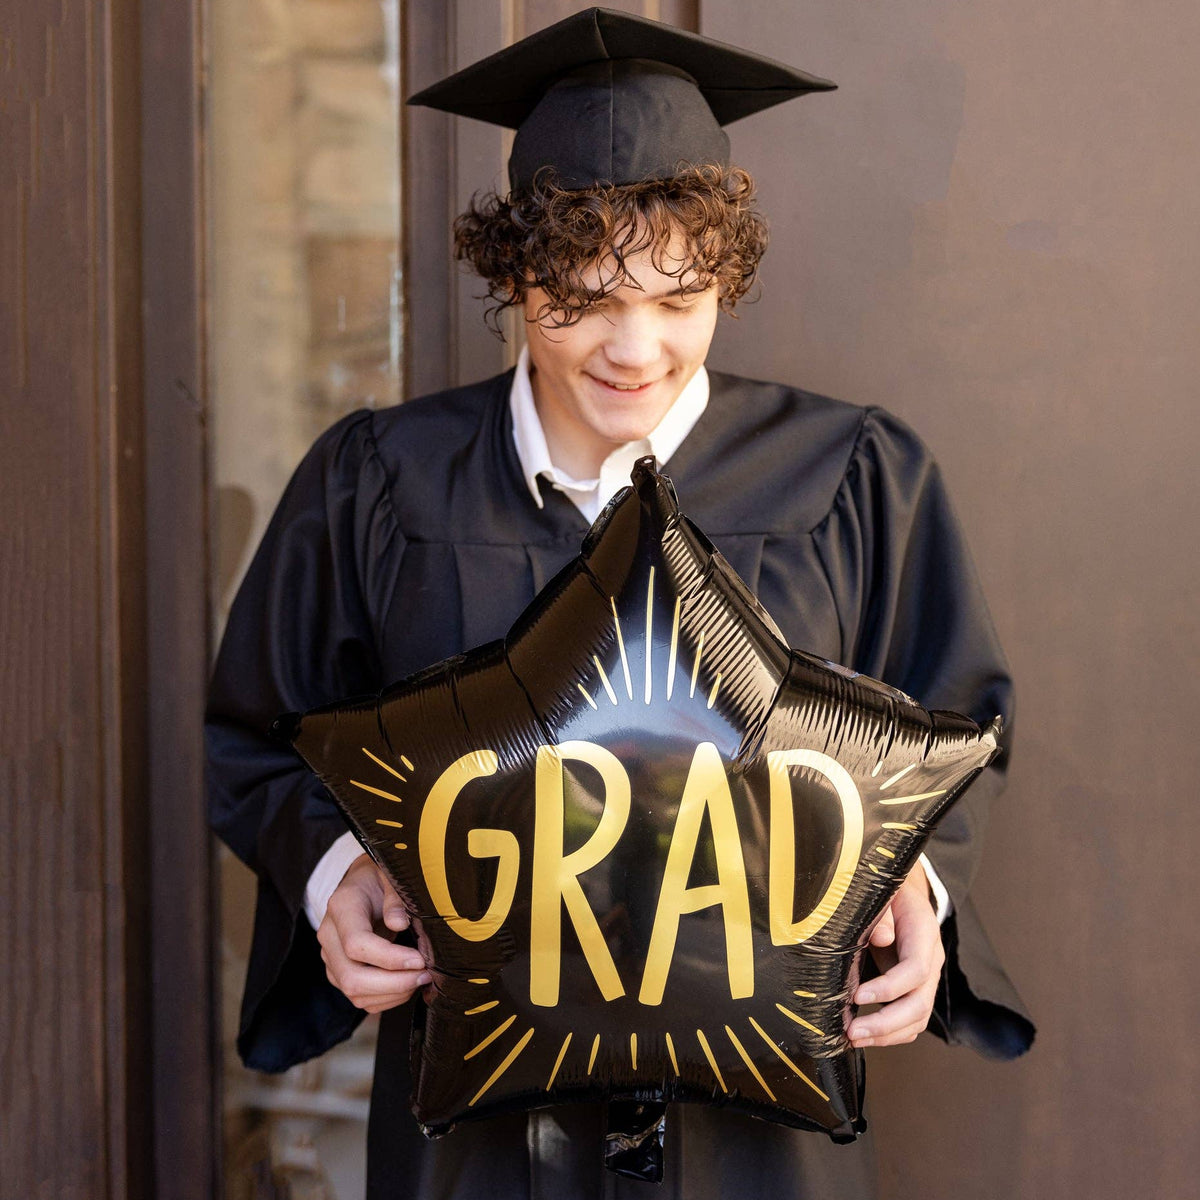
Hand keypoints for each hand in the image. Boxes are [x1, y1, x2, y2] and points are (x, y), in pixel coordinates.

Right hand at [317, 853, 430, 1013]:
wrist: (362, 884)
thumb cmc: (379, 878)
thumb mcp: (390, 875)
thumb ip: (395, 896)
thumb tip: (398, 922)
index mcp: (342, 907)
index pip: (357, 944)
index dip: (389, 959)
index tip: (420, 960)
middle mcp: (329, 935)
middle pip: (352, 977)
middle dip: (394, 984)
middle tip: (425, 975)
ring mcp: (331, 957)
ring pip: (355, 993)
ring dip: (393, 994)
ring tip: (421, 979)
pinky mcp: (339, 972)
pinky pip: (360, 998)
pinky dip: (387, 999)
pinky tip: (407, 985)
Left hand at [847, 862, 944, 1047]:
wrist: (904, 894)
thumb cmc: (890, 893)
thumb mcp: (884, 893)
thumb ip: (882, 914)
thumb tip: (882, 938)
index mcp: (924, 933)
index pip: (916, 970)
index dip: (890, 987)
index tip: (858, 996)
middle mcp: (931, 959)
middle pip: (920, 1003)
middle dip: (886, 1023)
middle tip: (853, 1031)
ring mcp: (926, 978)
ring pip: (917, 1018)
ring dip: (886, 1035)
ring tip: (853, 1037)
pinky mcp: (915, 989)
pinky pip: (910, 1020)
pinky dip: (891, 1033)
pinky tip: (865, 1036)